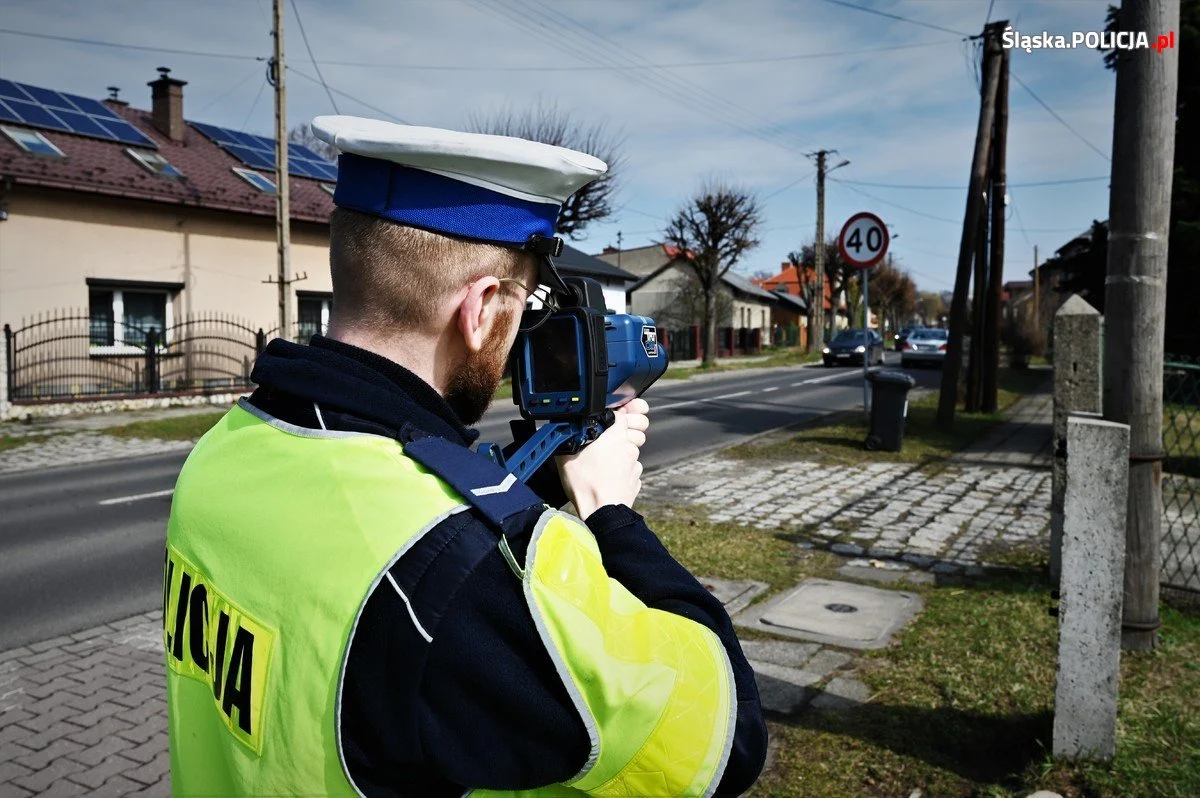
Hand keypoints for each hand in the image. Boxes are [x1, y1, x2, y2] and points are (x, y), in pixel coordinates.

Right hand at [556, 399, 649, 518]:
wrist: (601, 512)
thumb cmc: (586, 484)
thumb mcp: (567, 456)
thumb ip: (569, 438)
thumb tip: (563, 431)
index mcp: (615, 435)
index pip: (621, 415)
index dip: (614, 418)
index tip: (606, 424)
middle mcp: (629, 447)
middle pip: (630, 433)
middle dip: (620, 437)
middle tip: (604, 446)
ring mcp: (635, 464)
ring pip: (631, 453)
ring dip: (620, 456)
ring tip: (604, 466)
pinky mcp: (636, 480)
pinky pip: (631, 470)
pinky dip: (623, 472)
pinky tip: (609, 478)